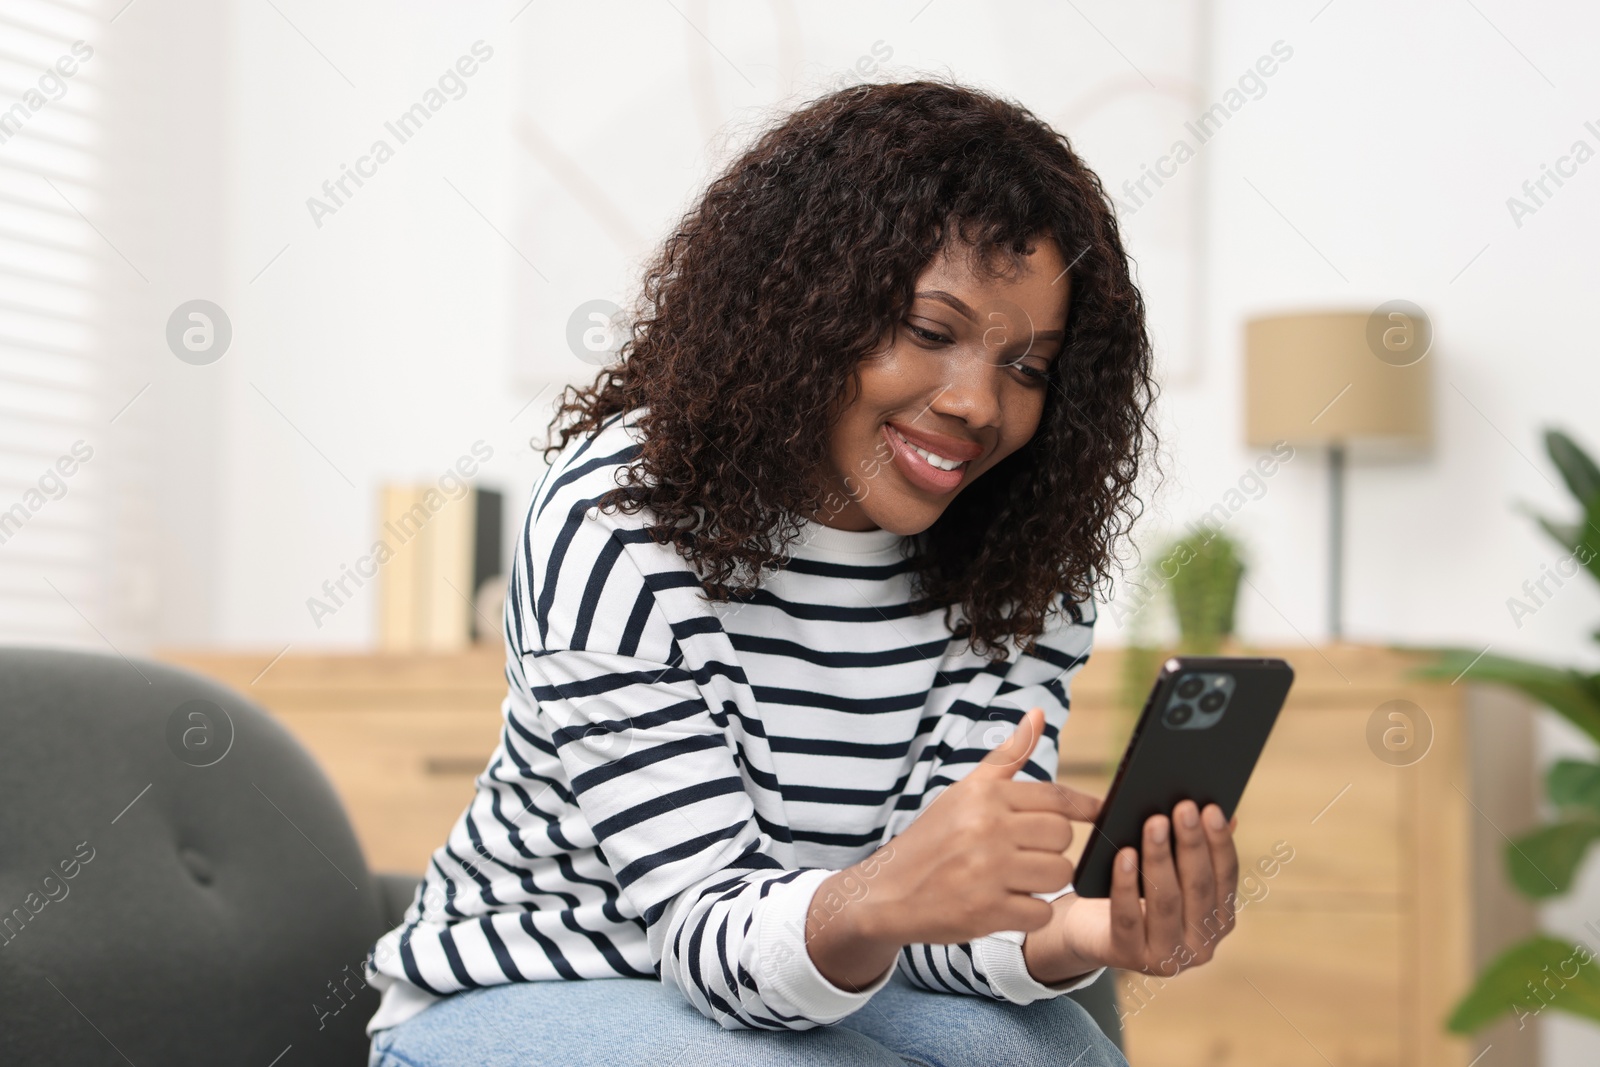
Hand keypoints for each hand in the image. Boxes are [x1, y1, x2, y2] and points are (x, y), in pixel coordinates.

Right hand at [864, 706, 1101, 943]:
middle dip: (1052, 848)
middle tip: (1027, 853)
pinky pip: (1042, 912)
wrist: (886, 892)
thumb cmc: (933, 838)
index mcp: (984, 796)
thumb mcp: (965, 792)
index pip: (1056, 798)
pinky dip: (1031, 913)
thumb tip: (1040, 713)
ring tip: (1018, 878)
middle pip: (1062, 837)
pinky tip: (1008, 903)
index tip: (1099, 813)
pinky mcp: (987, 911)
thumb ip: (1007, 757)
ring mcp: (988, 871)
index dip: (1084, 807)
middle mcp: (987, 828)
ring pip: (1059, 874)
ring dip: (1045, 882)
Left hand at [1023, 799, 1239, 984]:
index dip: (1220, 842)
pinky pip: (1128, 917)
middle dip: (1191, 844)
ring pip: (1166, 902)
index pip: (1226, 877)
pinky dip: (1126, 884)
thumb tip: (1222, 813)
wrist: (1092, 933)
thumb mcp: (1169, 874)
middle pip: (1198, 887)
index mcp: (1219, 921)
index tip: (1211, 808)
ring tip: (1154, 822)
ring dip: (1160, 858)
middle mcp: (1201, 945)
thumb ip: (1195, 850)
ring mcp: (1168, 958)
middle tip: (1182, 807)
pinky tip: (1125, 855)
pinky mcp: (1130, 958)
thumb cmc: (1138, 894)